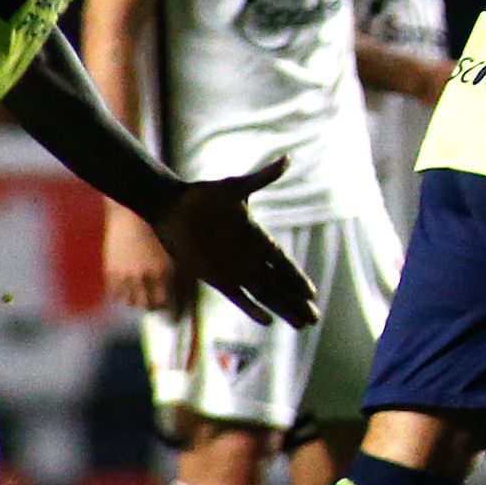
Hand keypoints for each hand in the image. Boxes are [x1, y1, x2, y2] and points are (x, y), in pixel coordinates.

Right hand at [104, 200, 178, 313]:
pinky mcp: (110, 271)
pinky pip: (114, 295)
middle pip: (148, 306)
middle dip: (153, 306)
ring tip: (141, 295)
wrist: (131, 212)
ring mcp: (125, 275)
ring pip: (130, 303)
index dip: (170, 310)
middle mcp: (144, 277)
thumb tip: (184, 295)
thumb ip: (180, 274)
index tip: (172, 310)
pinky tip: (127, 290)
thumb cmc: (159, 227)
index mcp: (164, 272)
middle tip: (156, 301)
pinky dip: (121, 296)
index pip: (167, 304)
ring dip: (137, 302)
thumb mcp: (176, 251)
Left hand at [150, 155, 318, 326]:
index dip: (298, 279)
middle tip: (315, 319)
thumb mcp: (235, 187)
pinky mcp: (216, 278)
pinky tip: (268, 322)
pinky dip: (253, 310)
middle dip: (297, 303)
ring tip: (300, 325)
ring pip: (265, 296)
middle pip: (280, 286)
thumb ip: (262, 178)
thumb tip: (287, 159)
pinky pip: (239, 298)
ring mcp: (234, 269)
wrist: (171, 207)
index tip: (313, 293)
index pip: (284, 264)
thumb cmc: (203, 195)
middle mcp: (249, 257)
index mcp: (258, 238)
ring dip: (282, 310)